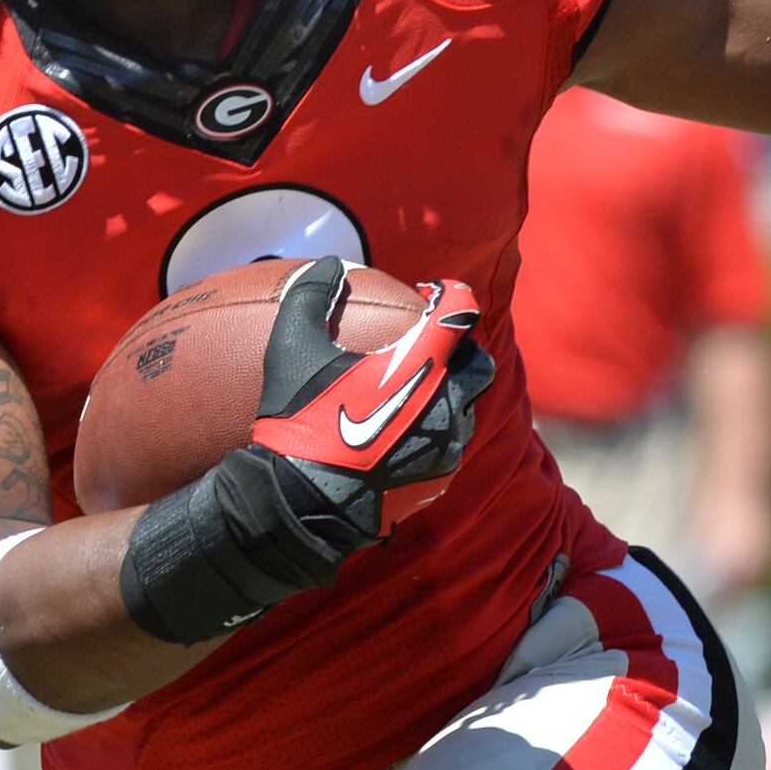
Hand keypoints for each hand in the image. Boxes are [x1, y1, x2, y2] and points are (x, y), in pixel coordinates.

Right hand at [118, 258, 494, 642]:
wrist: (300, 505)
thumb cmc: (299, 422)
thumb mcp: (291, 349)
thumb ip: (310, 295)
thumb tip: (329, 263)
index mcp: (423, 364)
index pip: (460, 310)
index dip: (449, 294)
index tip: (427, 295)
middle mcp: (446, 402)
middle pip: (479, 364)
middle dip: (461, 350)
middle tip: (427, 348)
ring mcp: (447, 446)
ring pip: (465, 409)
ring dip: (447, 394)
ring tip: (411, 394)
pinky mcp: (439, 479)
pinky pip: (449, 447)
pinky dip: (433, 433)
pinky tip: (400, 435)